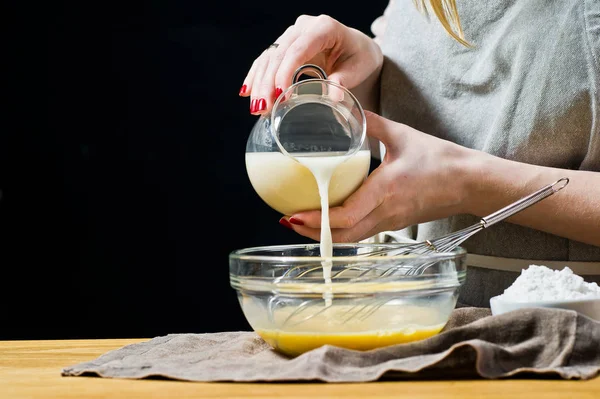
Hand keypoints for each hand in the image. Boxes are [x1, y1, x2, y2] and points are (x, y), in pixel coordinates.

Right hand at [239, 14, 382, 114]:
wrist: (357, 47)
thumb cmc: (359, 56)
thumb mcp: (359, 67)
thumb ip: (345, 80)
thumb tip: (333, 97)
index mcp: (324, 28)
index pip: (298, 49)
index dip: (285, 72)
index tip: (280, 95)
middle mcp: (304, 27)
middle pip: (279, 54)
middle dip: (268, 83)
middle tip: (263, 108)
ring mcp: (292, 34)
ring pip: (269, 57)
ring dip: (259, 83)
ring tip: (256, 108)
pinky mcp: (285, 45)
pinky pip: (266, 59)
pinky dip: (256, 76)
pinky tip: (246, 92)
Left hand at [281, 111, 474, 241]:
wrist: (470, 183)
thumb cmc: (442, 160)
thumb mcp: (404, 136)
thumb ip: (373, 124)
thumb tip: (349, 110)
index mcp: (387, 190)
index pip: (347, 215)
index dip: (318, 220)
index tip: (294, 215)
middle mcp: (387, 212)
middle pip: (343, 235)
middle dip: (312, 233)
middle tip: (287, 220)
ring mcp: (391, 222)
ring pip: (352, 238)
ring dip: (324, 235)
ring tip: (300, 222)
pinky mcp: (395, 224)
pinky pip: (362, 233)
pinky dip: (341, 231)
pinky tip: (327, 219)